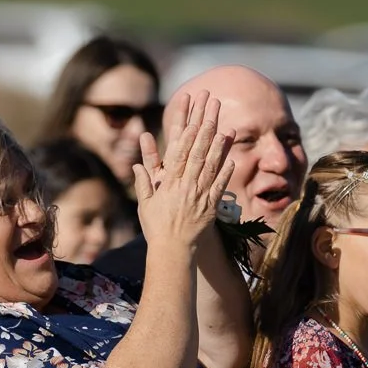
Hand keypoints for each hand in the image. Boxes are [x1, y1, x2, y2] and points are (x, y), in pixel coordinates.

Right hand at [134, 92, 234, 252]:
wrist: (172, 250)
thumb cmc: (156, 227)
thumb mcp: (145, 204)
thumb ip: (143, 183)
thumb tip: (137, 166)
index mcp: (170, 184)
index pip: (180, 156)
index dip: (187, 138)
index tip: (193, 122)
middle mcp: (186, 187)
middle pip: (197, 156)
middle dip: (205, 134)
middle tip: (211, 116)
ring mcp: (200, 196)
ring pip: (211, 167)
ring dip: (218, 148)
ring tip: (225, 130)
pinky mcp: (211, 207)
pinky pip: (220, 187)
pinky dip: (225, 173)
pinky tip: (231, 159)